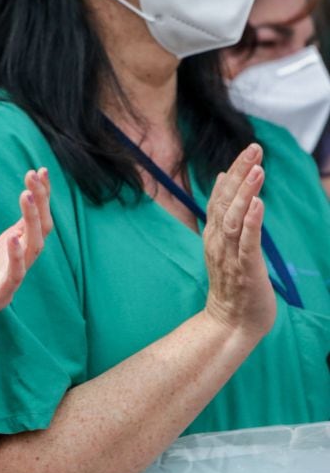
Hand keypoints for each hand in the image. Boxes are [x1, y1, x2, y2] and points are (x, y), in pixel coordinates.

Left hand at [0, 169, 51, 358]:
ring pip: (34, 249)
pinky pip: (14, 277)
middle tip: (35, 176)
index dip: (39, 195)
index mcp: (10, 248)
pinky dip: (17, 258)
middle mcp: (15, 261)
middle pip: (40, 228)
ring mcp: (9, 279)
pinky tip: (14, 238)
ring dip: (32, 222)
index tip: (38, 170)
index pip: (33, 218)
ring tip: (26, 196)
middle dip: (41, 202)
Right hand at [203, 144, 275, 337]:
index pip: (221, 196)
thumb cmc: (233, 283)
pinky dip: (251, 223)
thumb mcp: (226, 243)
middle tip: (254, 149)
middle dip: (240, 174)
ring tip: (257, 170)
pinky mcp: (245, 271)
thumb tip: (223, 178)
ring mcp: (230, 256)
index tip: (249, 150)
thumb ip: (223, 212)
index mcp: (215, 233)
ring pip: (234, 219)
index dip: (234, 172)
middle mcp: (218, 241)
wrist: (230, 323)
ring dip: (245, 194)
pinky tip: (258, 205)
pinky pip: (247, 244)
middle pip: (226, 202)